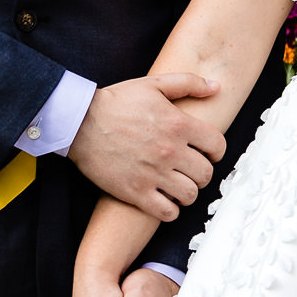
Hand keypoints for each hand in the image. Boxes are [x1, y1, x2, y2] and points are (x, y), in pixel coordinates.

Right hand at [67, 73, 225, 220]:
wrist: (79, 123)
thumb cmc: (117, 102)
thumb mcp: (154, 83)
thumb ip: (189, 83)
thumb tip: (216, 87)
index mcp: (178, 124)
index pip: (217, 146)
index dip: (216, 151)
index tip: (206, 153)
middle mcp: (170, 151)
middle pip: (206, 174)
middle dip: (202, 173)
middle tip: (190, 171)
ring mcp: (153, 174)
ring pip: (190, 195)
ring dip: (187, 193)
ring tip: (178, 186)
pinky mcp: (135, 192)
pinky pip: (167, 213)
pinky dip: (170, 210)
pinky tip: (163, 199)